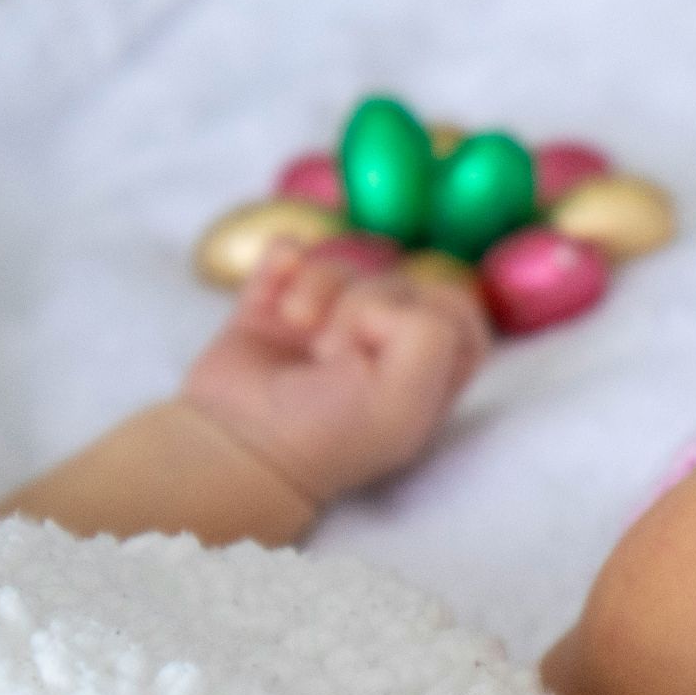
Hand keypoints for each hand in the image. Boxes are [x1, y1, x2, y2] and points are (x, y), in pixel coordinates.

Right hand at [181, 241, 492, 506]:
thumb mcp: (406, 401)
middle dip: (366, 303)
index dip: (431, 311)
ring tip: (298, 325)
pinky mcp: (276, 303)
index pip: (455, 309)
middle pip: (399, 277)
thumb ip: (431, 337)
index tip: (394, 343)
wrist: (240, 444)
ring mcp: (328, 320)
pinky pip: (289, 250)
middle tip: (334, 353)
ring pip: (344, 261)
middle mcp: (381, 342)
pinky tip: (275, 298)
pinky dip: (282, 261)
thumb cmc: (329, 433)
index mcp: (424, 372)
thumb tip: (380, 299)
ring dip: (318, 285)